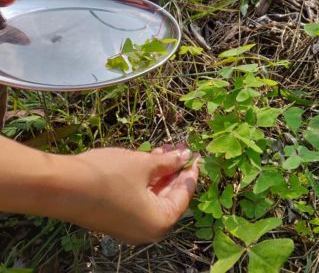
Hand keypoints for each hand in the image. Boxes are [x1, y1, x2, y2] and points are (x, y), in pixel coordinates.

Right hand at [57, 146, 199, 244]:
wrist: (62, 187)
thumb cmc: (109, 176)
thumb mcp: (143, 165)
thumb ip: (167, 162)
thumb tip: (184, 157)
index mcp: (160, 222)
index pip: (184, 195)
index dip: (190, 173)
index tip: (195, 156)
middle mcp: (147, 230)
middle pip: (169, 196)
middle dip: (173, 170)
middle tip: (179, 149)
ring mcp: (130, 227)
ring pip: (152, 197)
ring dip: (158, 173)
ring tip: (163, 149)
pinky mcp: (116, 219)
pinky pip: (139, 200)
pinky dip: (145, 182)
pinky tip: (146, 162)